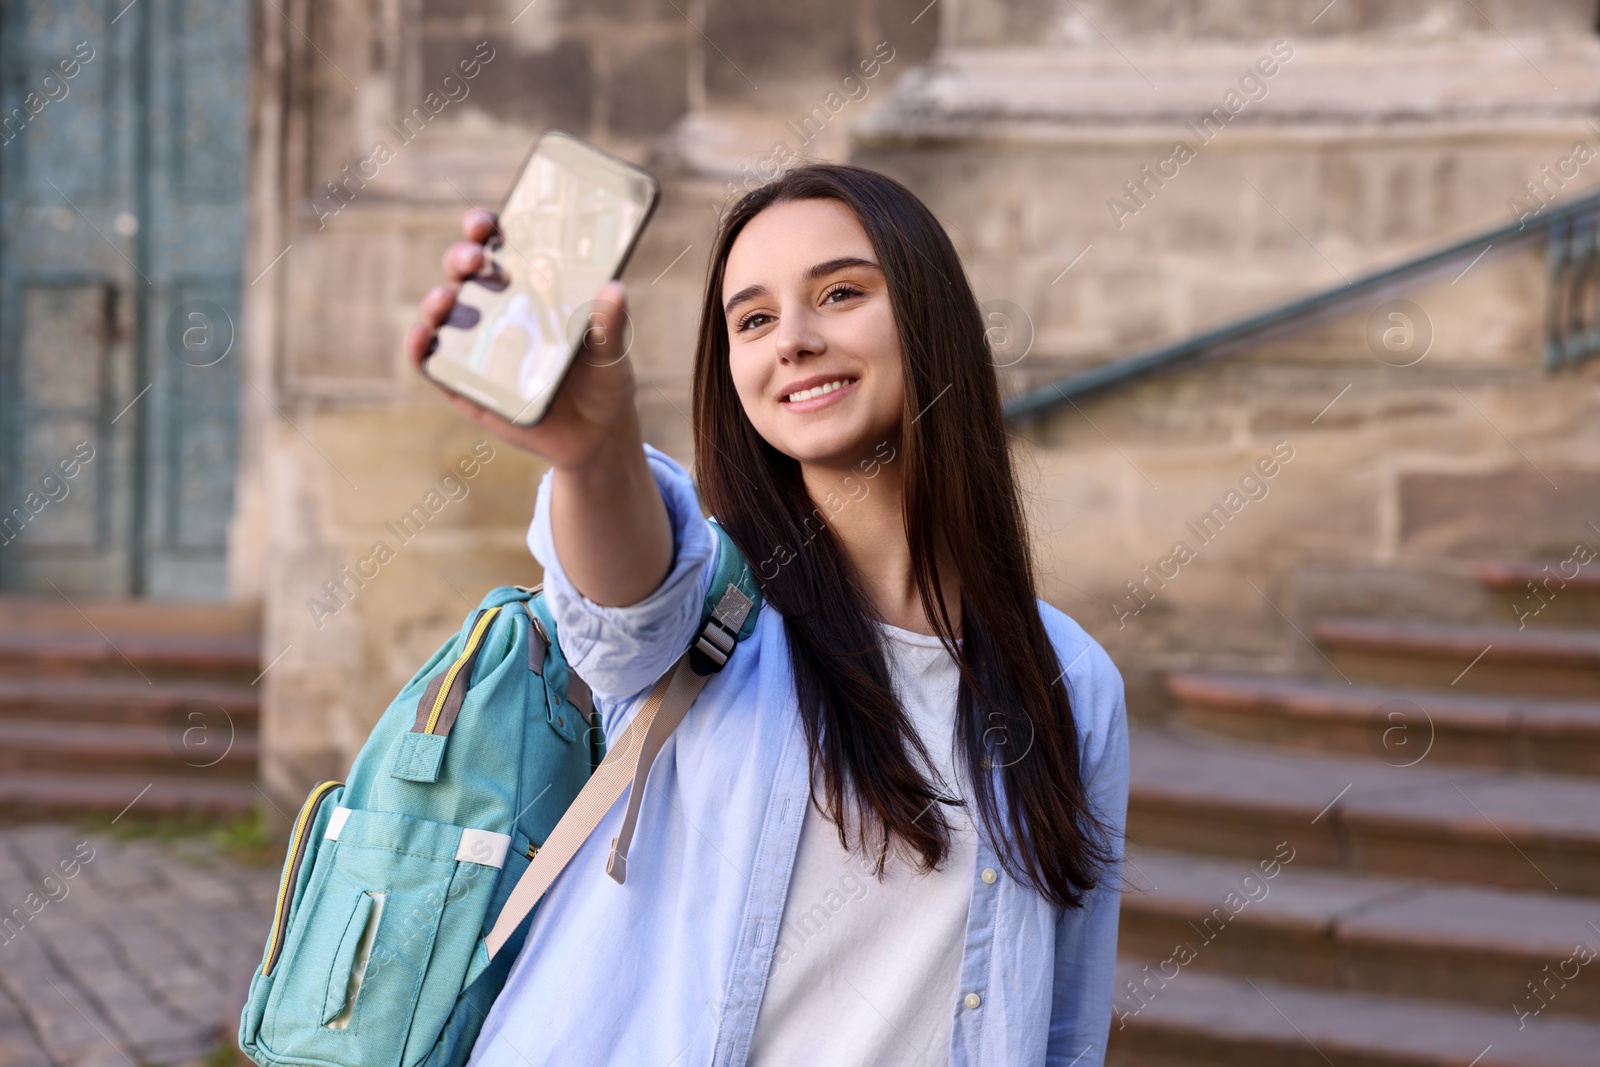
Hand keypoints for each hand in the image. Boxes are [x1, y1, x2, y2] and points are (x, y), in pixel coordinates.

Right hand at [405, 208, 642, 470]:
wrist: (594, 437)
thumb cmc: (603, 381)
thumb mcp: (612, 351)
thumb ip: (610, 323)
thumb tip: (615, 289)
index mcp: (531, 287)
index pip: (499, 245)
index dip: (485, 228)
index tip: (486, 224)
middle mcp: (497, 308)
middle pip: (466, 271)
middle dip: (463, 257)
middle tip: (476, 259)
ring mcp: (475, 344)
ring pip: (443, 311)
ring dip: (437, 299)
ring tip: (447, 300)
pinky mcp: (463, 383)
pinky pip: (430, 361)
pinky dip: (418, 346)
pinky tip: (423, 336)